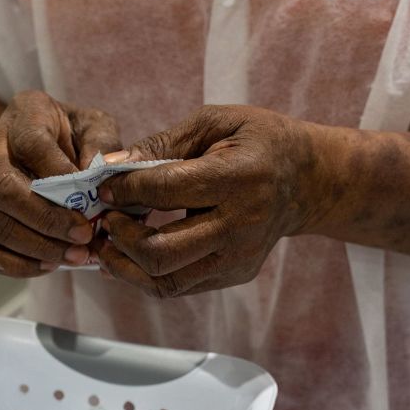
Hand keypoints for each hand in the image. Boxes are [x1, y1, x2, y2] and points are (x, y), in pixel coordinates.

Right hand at [0, 91, 121, 276]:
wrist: (29, 150)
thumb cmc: (71, 135)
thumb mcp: (93, 125)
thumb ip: (102, 144)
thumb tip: (102, 177)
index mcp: (24, 114)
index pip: (30, 142)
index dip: (58, 172)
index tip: (91, 196)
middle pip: (4, 189)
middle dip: (47, 219)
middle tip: (85, 235)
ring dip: (38, 246)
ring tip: (77, 256)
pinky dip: (19, 265)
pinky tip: (51, 265)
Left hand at [96, 105, 336, 296]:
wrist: (306, 181)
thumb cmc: (256, 142)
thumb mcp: (214, 123)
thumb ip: (162, 144)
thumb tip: (112, 165)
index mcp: (239, 178)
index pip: (167, 191)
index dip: (125, 190)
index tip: (103, 186)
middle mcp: (241, 225)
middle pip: (162, 251)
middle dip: (121, 238)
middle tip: (106, 220)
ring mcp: (239, 258)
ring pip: (165, 281)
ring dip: (125, 266)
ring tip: (109, 243)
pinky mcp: (234, 275)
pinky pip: (178, 286)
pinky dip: (145, 275)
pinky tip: (130, 254)